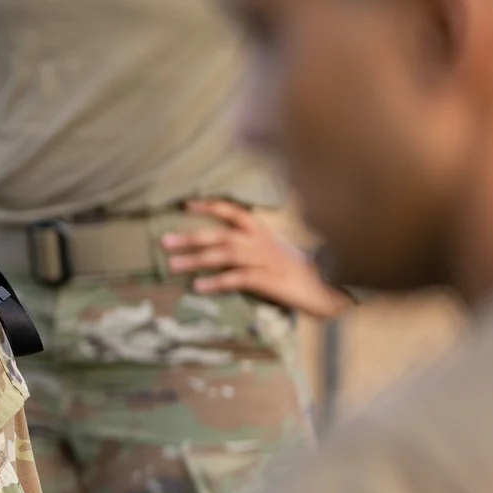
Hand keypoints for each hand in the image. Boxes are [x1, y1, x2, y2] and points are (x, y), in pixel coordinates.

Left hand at [163, 200, 351, 319]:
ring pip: (226, 255)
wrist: (328, 287)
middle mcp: (261, 242)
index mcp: (262, 232)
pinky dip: (217, 282)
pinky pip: (239, 279)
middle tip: (164, 241)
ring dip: (196, 260)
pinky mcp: (269, 280)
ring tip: (172, 266)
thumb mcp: (271, 250)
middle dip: (191, 236)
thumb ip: (247, 244)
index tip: (185, 205)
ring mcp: (265, 260)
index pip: (233, 211)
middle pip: (221, 234)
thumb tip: (212, 246)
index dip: (210, 206)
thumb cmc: (294, 269)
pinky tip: (198, 287)